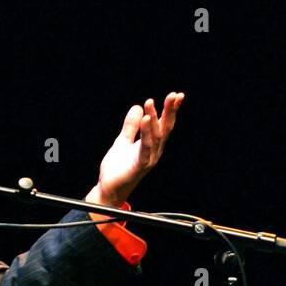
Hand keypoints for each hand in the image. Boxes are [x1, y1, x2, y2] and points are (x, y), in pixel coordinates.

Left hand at [86, 93, 183, 210]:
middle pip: (165, 128)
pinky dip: (146, 133)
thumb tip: (137, 107)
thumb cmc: (118, 168)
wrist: (109, 189)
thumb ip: (130, 126)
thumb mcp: (122, 141)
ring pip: (156, 136)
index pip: (164, 124)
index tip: (176, 95)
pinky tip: (145, 120)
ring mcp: (149, 158)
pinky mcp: (140, 165)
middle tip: (174, 95)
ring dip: (154, 118)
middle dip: (170, 111)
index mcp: (152, 144)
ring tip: (150, 102)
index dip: (170, 110)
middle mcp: (154, 151)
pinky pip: (145, 147)